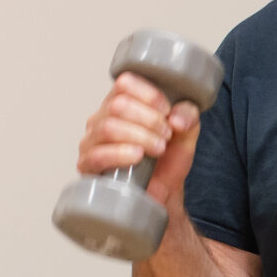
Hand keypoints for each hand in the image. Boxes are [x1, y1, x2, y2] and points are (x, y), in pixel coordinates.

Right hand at [77, 73, 201, 205]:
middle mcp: (102, 118)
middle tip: (166, 135)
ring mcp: (92, 141)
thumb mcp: (186, 134)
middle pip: (117, 105)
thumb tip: (176, 117)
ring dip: (140, 137)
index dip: (148, 95)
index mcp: (122, 103)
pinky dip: (121, 154)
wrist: (163, 193)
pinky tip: (137, 157)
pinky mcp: (87, 164)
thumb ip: (188, 116)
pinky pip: (97, 154)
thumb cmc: (168, 160)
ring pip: (108, 127)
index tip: (167, 111)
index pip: (124, 83)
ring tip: (158, 148)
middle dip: (149, 120)